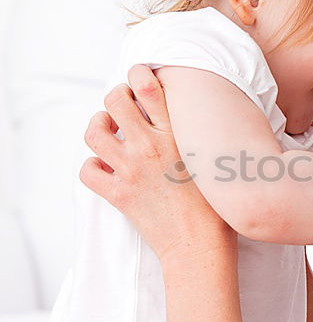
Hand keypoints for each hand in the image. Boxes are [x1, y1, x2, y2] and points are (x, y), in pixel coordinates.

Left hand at [79, 64, 233, 264]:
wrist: (200, 246)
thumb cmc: (216, 206)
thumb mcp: (213, 160)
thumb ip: (198, 135)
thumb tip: (194, 117)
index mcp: (176, 134)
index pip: (147, 85)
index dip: (138, 74)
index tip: (139, 78)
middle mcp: (150, 147)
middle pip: (114, 100)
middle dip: (115, 99)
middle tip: (123, 110)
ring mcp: (131, 170)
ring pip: (94, 132)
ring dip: (98, 127)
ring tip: (108, 132)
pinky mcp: (118, 194)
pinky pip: (87, 170)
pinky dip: (92, 167)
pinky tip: (106, 169)